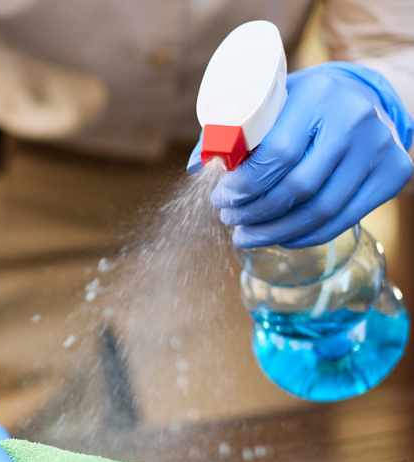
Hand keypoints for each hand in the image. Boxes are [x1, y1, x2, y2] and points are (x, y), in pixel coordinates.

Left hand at [188, 62, 413, 248]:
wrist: (361, 98)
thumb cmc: (300, 105)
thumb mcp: (267, 104)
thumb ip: (229, 131)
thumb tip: (196, 168)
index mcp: (318, 95)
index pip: (276, 155)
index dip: (243, 186)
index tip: (220, 200)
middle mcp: (356, 120)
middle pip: (297, 188)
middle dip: (255, 213)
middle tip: (230, 221)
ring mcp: (381, 148)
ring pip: (320, 211)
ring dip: (276, 232)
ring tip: (246, 236)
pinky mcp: (393, 173)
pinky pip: (343, 220)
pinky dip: (306, 236)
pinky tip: (280, 238)